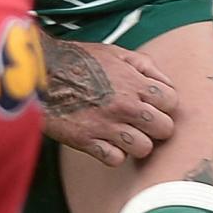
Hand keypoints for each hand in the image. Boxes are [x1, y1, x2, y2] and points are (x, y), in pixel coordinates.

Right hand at [40, 39, 178, 165]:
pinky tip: (106, 142)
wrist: (40, 72)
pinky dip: (113, 154)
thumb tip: (166, 84)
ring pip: (144, 149)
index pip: (172, 102)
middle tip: (142, 123)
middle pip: (164, 129)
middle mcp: (125, 106)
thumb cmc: (79, 60)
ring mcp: (107, 125)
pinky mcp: (86, 141)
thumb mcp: (116, 52)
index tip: (153, 105)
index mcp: (134, 83)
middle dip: (156, 127)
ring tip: (124, 134)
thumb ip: (146, 66)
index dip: (164, 104)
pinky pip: (115, 159)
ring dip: (136, 143)